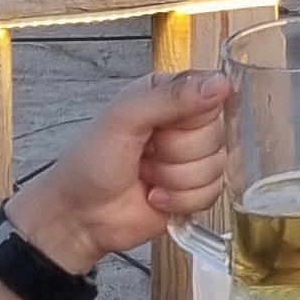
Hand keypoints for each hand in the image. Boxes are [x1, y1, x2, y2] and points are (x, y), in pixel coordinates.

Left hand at [12, 71, 232, 272]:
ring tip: (146, 175)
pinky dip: (179, 199)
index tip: (164, 126)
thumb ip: (172, 97)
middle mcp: (184, 125)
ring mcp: (190, 160)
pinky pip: (211, 193)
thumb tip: (220, 84)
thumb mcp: (125, 118)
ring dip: (174, 178)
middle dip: (177, 151)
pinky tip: (155, 195)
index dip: (193, 114)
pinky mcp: (194, 192)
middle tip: (146, 153)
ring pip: (215, 166)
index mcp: (168, 95)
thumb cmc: (91, 161)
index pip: (211, 93)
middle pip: (215, 133)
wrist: (79, 215)